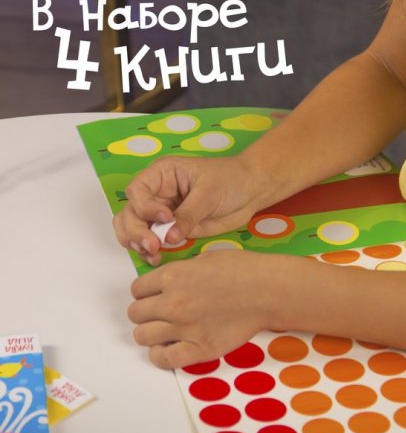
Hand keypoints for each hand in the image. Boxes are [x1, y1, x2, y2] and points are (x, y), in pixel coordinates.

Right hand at [113, 155, 264, 264]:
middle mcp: (156, 194)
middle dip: (136, 231)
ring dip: (136, 243)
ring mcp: (161, 214)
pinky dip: (148, 251)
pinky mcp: (171, 231)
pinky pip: (151, 241)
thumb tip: (168, 237)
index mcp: (162, 175)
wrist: (249, 192)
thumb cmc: (230, 180)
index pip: (137, 191)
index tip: (166, 216)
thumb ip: (188, 215)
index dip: (145, 207)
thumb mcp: (208, 193)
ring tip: (153, 253)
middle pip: (129, 213)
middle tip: (153, 245)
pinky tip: (157, 258)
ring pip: (133, 229)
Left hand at [127, 250, 288, 368]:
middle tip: (159, 313)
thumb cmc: (243, 270)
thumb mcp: (205, 258)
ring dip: (150, 333)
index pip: (137, 289)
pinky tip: (169, 347)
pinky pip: (163, 359)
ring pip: (143, 336)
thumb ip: (181, 271)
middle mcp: (172, 302)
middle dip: (145, 313)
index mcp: (172, 276)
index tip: (153, 296)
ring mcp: (184, 327)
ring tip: (164, 331)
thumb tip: (168, 282)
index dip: (144, 293)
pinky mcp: (199, 349)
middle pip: (135, 313)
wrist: (268, 290)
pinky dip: (161, 355)